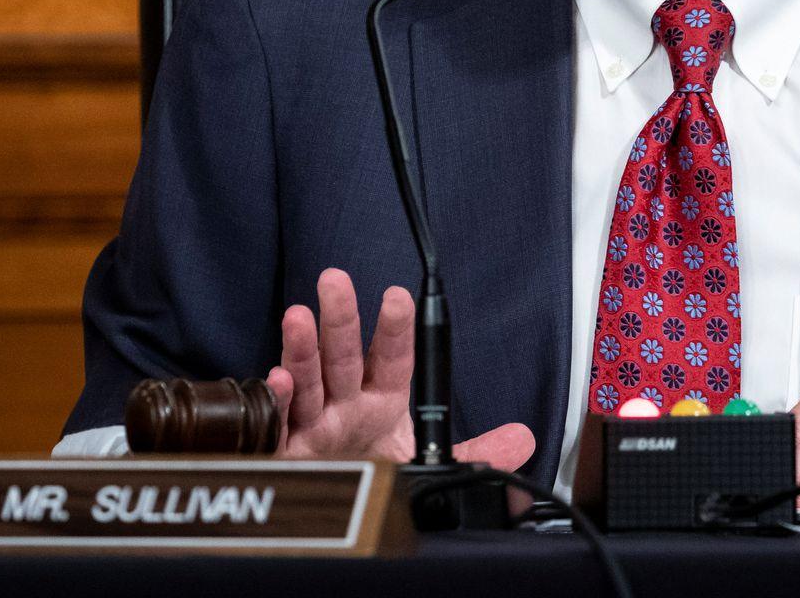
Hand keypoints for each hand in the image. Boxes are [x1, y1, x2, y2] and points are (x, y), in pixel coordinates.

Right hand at [263, 268, 534, 469]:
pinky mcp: (288, 451)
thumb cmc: (379, 475)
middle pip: (344, 356)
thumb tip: (522, 439)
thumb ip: (476, 452)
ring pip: (308, 380)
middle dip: (340, 319)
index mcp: (382, 400)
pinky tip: (277, 379)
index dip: (395, 329)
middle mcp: (346, 405)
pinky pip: (279, 424)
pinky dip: (276, 401)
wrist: (343, 520)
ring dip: (302, 349)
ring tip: (299, 315)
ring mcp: (314, 424)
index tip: (398, 297)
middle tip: (336, 279)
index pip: (394, 358)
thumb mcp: (430, 461)